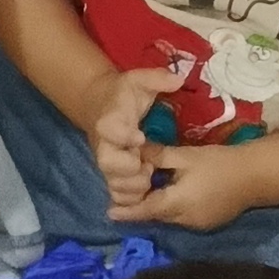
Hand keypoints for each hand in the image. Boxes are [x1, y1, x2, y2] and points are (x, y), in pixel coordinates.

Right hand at [85, 64, 184, 212]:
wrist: (100, 105)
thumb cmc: (124, 94)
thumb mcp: (139, 80)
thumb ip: (157, 79)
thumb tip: (178, 79)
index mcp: (110, 118)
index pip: (108, 128)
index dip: (122, 135)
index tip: (140, 137)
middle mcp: (104, 143)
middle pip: (106, 162)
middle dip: (128, 169)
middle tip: (147, 166)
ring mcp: (107, 161)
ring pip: (112, 182)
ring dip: (133, 186)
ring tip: (150, 177)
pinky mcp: (112, 175)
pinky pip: (116, 194)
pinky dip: (130, 199)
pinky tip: (147, 192)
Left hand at [120, 133, 254, 232]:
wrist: (255, 176)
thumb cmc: (218, 163)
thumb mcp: (185, 156)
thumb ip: (158, 156)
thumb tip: (135, 151)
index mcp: (176, 203)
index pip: (144, 211)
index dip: (126, 212)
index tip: (109, 213)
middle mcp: (184, 219)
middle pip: (156, 215)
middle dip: (141, 208)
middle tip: (124, 199)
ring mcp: (198, 224)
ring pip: (169, 218)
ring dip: (158, 208)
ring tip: (145, 195)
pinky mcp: (208, 223)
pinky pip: (182, 218)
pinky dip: (172, 209)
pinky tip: (171, 196)